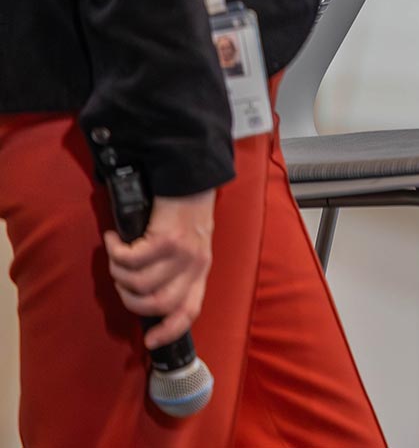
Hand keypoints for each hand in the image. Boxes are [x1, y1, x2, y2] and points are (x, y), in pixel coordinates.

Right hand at [105, 189, 214, 348]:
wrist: (191, 180)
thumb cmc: (185, 216)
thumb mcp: (190, 249)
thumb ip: (175, 273)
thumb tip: (144, 297)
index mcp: (200, 272)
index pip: (190, 311)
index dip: (170, 330)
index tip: (150, 341)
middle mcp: (195, 266)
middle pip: (157, 304)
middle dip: (130, 299)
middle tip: (120, 281)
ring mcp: (183, 253)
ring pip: (140, 282)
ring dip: (118, 273)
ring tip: (116, 257)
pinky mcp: (167, 238)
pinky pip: (130, 258)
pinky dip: (115, 251)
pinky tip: (113, 240)